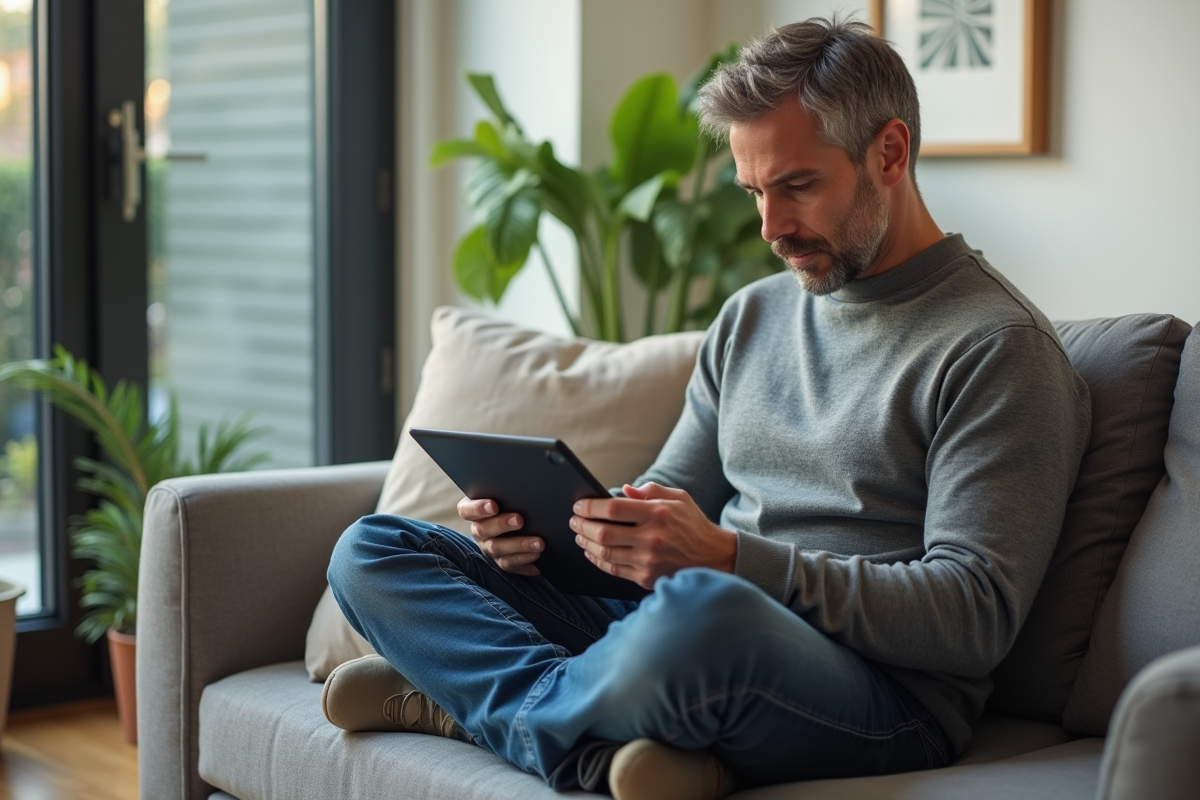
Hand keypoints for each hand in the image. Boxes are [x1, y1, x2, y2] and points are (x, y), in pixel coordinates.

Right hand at [457, 496, 543, 575]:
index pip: (466, 510)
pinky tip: (538, 558)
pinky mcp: (502, 561)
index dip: (478, 509)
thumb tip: (523, 483)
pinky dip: (525, 561)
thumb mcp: (506, 495)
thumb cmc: (511, 501)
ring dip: (519, 545)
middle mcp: (478, 531)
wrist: (521, 520)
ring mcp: (489, 548)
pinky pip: (510, 564)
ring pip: (498, 549)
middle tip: (520, 520)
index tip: (494, 506)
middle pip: (483, 530)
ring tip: (539, 543)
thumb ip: (507, 491)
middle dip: (502, 525)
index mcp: (473, 511)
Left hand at [570, 482, 736, 589]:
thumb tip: (622, 490)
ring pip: (605, 553)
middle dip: (582, 525)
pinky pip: (613, 569)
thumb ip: (649, 491)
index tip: (579, 505)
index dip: (591, 507)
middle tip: (573, 520)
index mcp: (658, 514)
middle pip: (604, 533)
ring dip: (586, 544)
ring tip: (579, 535)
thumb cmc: (693, 524)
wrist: (714, 558)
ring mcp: (648, 561)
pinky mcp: (646, 577)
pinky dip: (597, 561)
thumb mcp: (678, 498)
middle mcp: (652, 538)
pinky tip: (591, 552)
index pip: (614, 509)